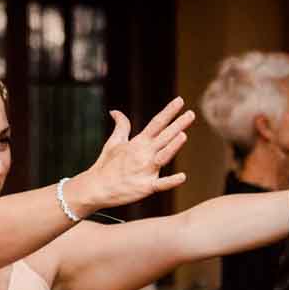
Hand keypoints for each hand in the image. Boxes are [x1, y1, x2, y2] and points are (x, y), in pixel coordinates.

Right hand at [70, 99, 194, 213]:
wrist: (96, 188)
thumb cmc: (106, 165)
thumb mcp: (113, 143)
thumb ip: (121, 126)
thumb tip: (115, 111)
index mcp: (138, 143)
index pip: (156, 123)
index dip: (169, 111)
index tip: (180, 101)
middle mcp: (144, 154)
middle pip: (164, 136)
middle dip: (178, 125)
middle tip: (191, 114)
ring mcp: (145, 170)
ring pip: (163, 156)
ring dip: (173, 146)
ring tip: (183, 135)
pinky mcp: (145, 187)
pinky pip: (161, 184)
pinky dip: (171, 181)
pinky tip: (182, 176)